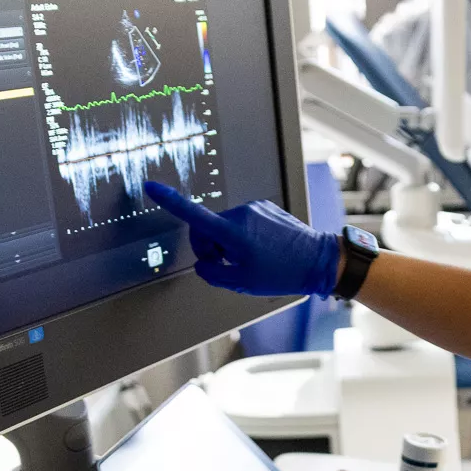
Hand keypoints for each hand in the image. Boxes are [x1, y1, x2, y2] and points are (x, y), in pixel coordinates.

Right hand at [143, 181, 340, 296]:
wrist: (319, 260)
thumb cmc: (283, 273)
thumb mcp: (242, 283)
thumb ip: (213, 273)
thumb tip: (204, 264)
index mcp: (232, 232)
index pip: (193, 215)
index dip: (169, 201)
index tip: (151, 187)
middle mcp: (241, 214)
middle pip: (208, 230)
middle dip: (212, 248)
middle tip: (231, 266)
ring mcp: (255, 208)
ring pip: (225, 227)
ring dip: (230, 244)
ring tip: (252, 260)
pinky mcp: (265, 208)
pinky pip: (243, 222)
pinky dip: (244, 236)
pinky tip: (263, 250)